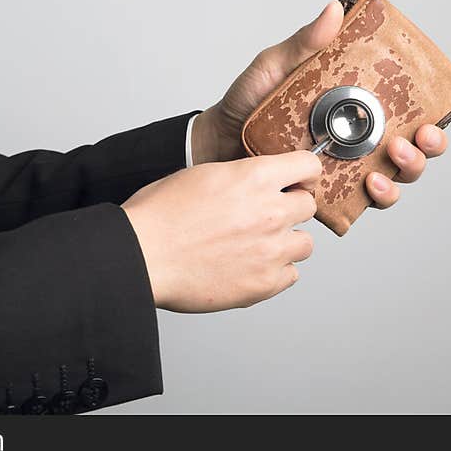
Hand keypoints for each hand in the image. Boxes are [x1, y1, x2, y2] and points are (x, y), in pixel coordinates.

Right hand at [122, 151, 320, 311]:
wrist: (142, 256)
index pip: (309, 167)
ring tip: (256, 246)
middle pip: (308, 207)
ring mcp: (270, 250)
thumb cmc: (158, 216)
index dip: (303, 175)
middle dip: (290, 209)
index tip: (295, 182)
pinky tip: (248, 266)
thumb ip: (238, 178)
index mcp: (253, 177)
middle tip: (266, 216)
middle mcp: (269, 212)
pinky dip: (274, 272)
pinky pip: (290, 275)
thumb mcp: (200, 175)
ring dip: (285, 242)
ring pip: (305, 244)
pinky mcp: (263, 283)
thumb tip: (254, 183)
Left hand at [190, 1, 450, 207]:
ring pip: (404, 171)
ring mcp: (352, 163)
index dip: (450, 85)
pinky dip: (381, 194)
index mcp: (358, 97)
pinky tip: (371, 184)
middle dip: (436, 137)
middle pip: (420, 137)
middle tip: (424, 130)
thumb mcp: (274, 66)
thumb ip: (303, 44)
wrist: (217, 143)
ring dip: (413, 164)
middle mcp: (363, 132)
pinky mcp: (335, 190)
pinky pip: (370, 199)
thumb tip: (333, 9)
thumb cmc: (247, 102)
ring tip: (396, 153)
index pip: (413, 91)